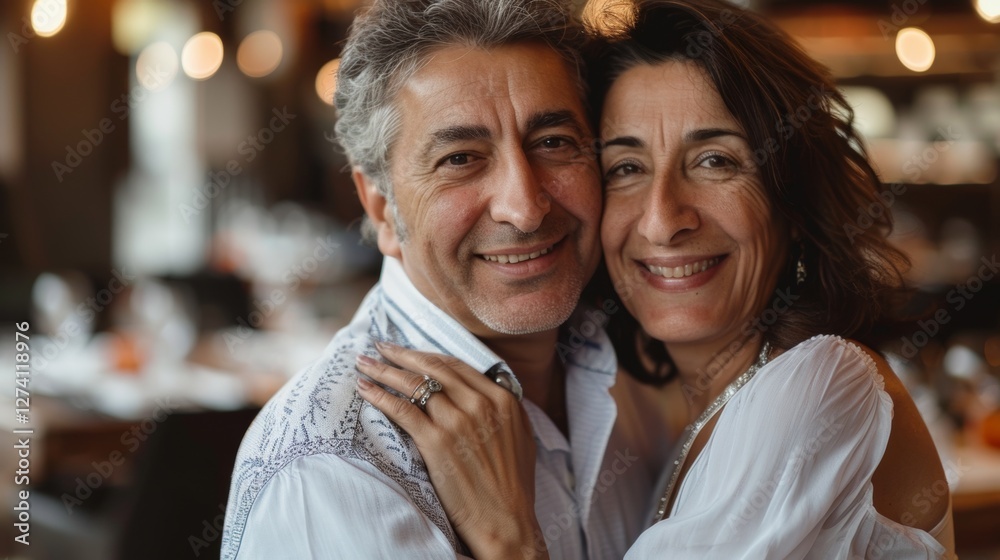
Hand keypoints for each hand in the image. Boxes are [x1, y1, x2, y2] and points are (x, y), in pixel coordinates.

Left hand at [355, 342, 547, 559]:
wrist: (506, 521)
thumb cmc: (512, 486)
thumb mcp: (520, 436)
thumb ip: (501, 409)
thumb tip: (482, 392)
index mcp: (502, 399)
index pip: (456, 366)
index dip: (427, 355)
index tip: (408, 351)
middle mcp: (481, 403)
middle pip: (433, 367)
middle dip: (401, 354)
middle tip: (380, 347)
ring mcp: (458, 420)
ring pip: (414, 383)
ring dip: (384, 370)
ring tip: (364, 364)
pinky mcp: (437, 441)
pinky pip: (402, 409)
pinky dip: (380, 395)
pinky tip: (365, 389)